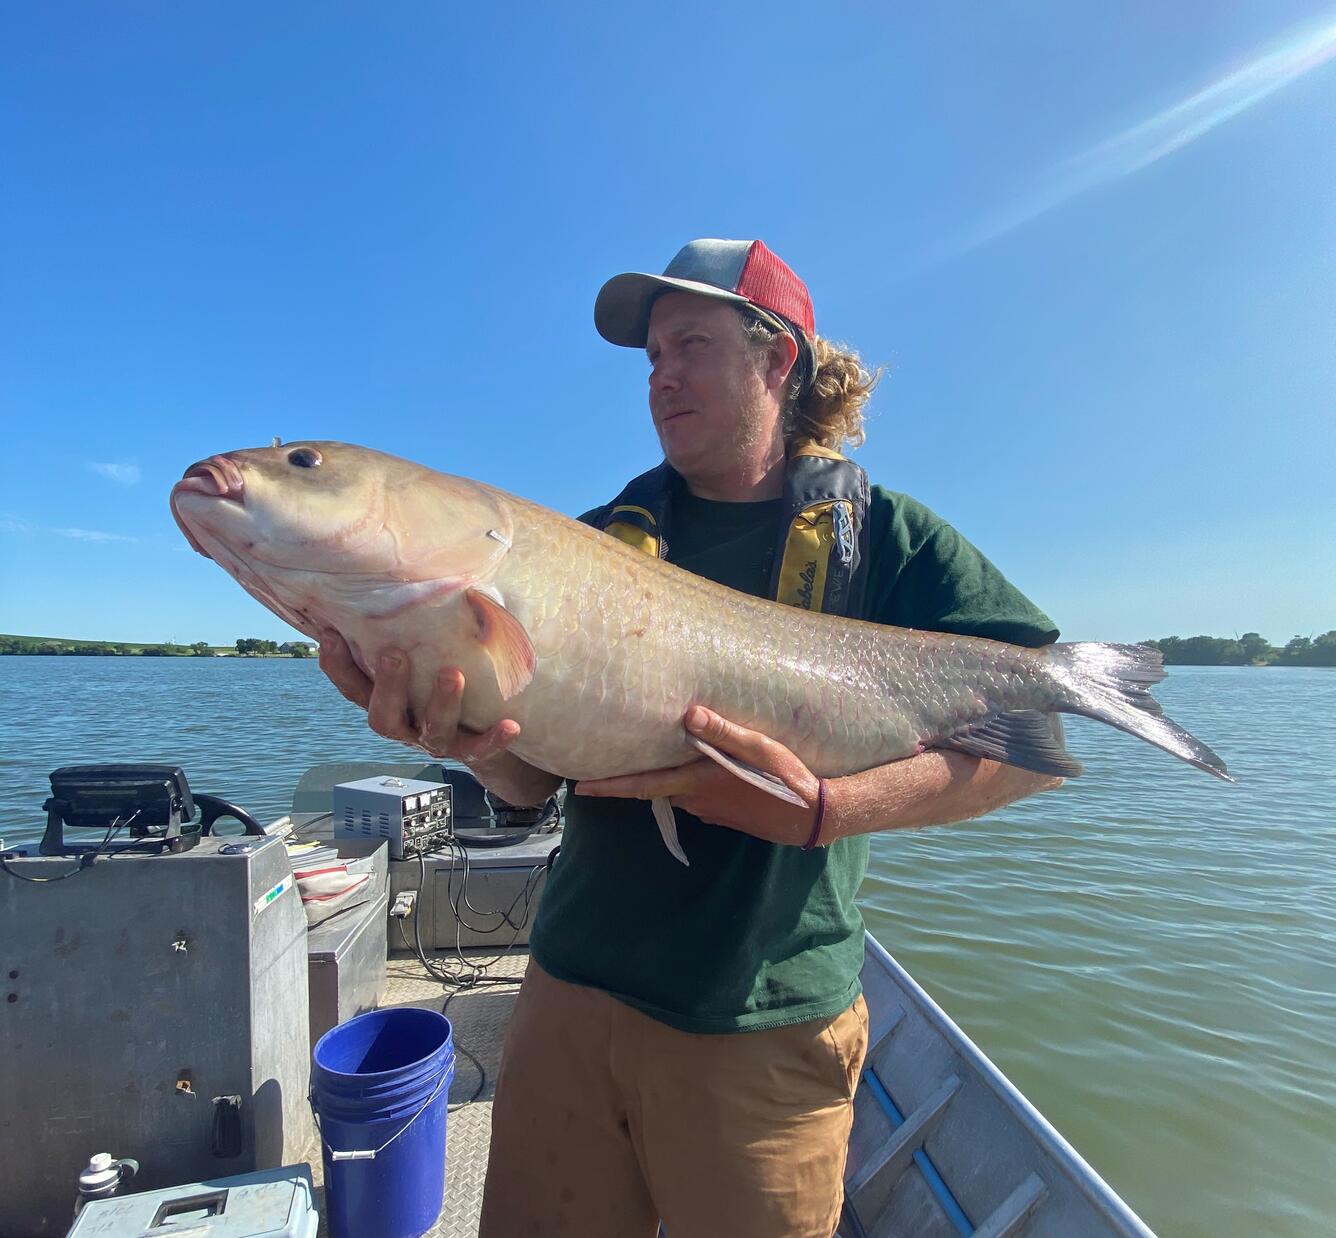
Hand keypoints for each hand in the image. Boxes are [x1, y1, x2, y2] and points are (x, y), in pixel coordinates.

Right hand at [318, 630, 520, 764]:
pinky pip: (480, 750)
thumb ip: (408, 630)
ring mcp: (435, 740)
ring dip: (441, 703)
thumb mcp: (421, 654)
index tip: (330, 634)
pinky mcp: (469, 751)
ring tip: (453, 674)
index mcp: (385, 700)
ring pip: (432, 731)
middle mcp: (405, 724)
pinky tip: (511, 725)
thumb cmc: (438, 676)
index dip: (337, 665)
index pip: (352, 687)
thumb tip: (405, 573)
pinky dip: (493, 739)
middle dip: (388, 686)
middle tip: (394, 653)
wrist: (479, 728)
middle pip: (383, 717)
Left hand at [575, 705, 824, 846]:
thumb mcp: (757, 747)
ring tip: (654, 758)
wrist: (813, 816)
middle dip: (633, 778)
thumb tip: (688, 714)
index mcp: (697, 783)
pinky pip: (697, 799)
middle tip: (611, 760)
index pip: (642, 786)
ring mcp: (711, 812)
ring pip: (677, 793)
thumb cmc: (786, 778)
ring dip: (664, 780)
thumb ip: (722, 731)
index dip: (610, 787)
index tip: (580, 789)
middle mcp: (697, 802)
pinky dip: (689, 786)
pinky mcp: (726, 817)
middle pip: (656, 788)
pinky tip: (700, 771)